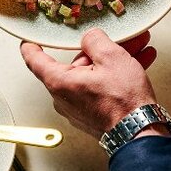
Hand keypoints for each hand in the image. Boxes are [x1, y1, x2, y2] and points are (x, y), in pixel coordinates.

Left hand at [21, 29, 160, 137]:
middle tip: (117, 38)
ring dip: (114, 61)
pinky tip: (139, 62)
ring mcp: (78, 107)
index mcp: (59, 81)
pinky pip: (100, 87)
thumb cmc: (124, 102)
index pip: (34, 59)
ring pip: (93, 74)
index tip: (30, 38)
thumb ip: (94, 40)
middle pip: (75, 63)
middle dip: (99, 49)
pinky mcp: (93, 113)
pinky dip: (116, 75)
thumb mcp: (111, 58)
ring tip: (137, 47)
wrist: (141, 134)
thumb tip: (90, 37)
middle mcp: (64, 97)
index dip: (32, 44)